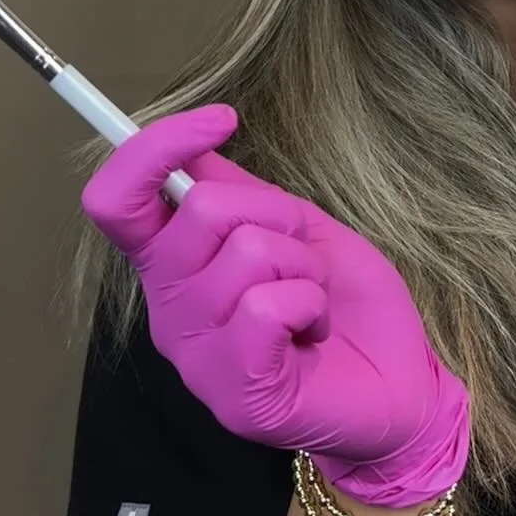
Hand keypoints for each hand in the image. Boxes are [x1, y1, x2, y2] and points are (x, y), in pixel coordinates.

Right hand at [80, 105, 468, 506]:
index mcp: (173, 267)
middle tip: (302, 257)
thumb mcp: (294, 230)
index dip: (154, 149)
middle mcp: (169, 311)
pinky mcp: (236, 395)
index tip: (222, 120)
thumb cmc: (346, 307)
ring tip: (312, 305)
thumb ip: (237, 192)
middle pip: (198, 210)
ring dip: (302, 267)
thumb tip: (190, 147)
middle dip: (274, 213)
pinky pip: (266, 308)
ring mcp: (198, 357)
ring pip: (245, 254)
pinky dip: (310, 306)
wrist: (399, 387)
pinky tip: (313, 335)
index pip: (115, 201)